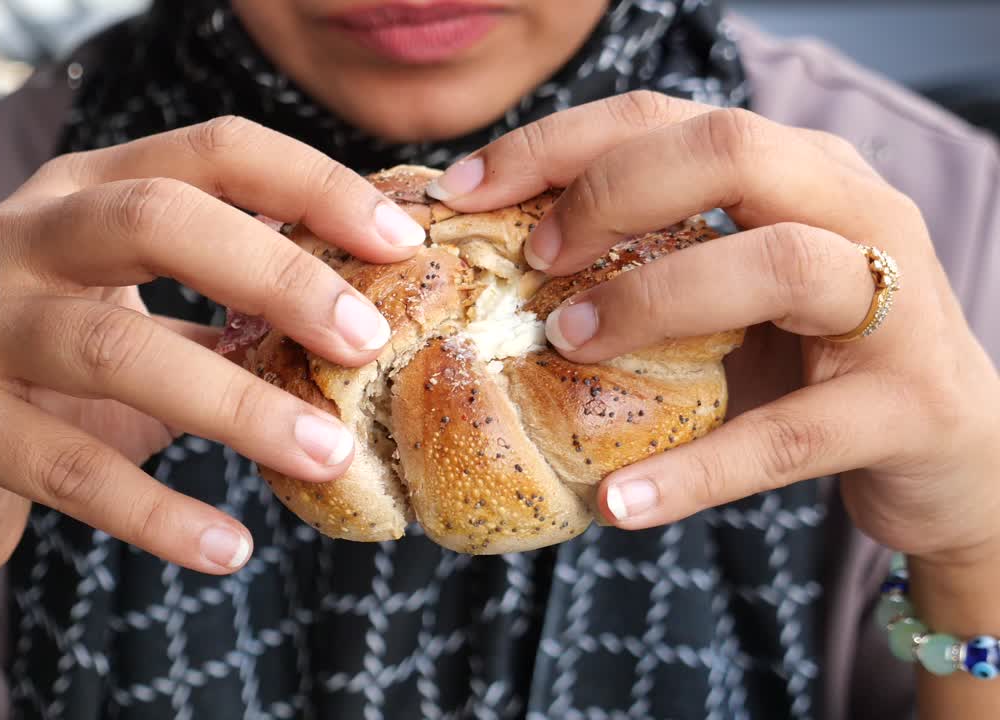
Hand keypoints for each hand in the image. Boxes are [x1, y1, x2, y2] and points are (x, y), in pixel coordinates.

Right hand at [0, 116, 428, 585]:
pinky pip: (67, 468)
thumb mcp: (147, 322)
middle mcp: (16, 233)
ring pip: (114, 347)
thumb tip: (373, 311)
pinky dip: (158, 512)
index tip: (400, 242)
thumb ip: (231, 306)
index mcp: (82, 190)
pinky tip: (228, 547)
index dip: (311, 184)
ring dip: (236, 406)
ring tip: (327, 455)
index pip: (210, 152)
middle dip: (277, 276)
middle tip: (368, 343)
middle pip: (156, 219)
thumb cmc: (65, 386)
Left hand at [426, 91, 999, 568]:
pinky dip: (696, 470)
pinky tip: (620, 502)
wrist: (950, 447)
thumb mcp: (727, 289)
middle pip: (730, 149)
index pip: (665, 118)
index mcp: (796, 169)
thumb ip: (646, 260)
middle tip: (536, 256)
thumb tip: (493, 271)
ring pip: (773, 265)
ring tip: (566, 341)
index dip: (558, 143)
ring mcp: (892, 303)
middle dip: (611, 191)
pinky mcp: (906, 407)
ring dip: (653, 298)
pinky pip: (787, 437)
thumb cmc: (810, 358)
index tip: (464, 188)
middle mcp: (851, 209)